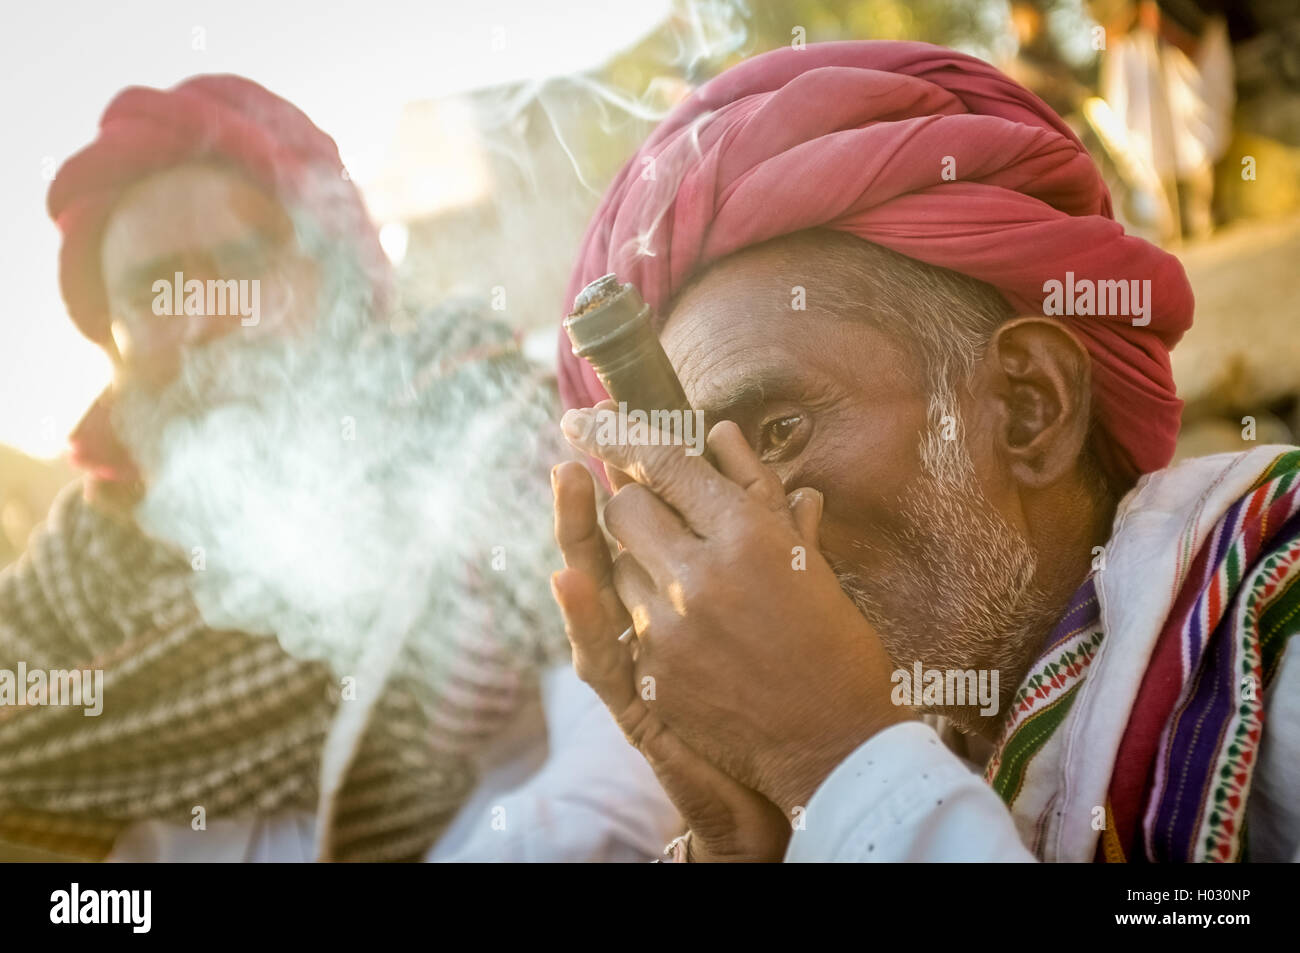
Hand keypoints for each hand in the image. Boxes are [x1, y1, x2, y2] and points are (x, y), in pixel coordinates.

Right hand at [552, 458, 790, 861]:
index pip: (649, 511)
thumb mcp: (787, 609)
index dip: (632, 462)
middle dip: (597, 483)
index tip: (621, 411)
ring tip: (566, 473)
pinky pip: (597, 655)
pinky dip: (581, 615)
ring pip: (589, 585)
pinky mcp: (634, 701)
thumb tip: (805, 493)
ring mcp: (638, 657)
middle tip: (586, 423)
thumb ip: (785, 555)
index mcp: (685, 586)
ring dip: (573, 529)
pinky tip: (569, 575)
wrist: (800, 772)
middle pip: (610, 534)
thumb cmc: (792, 686)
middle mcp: (651, 616)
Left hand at [554, 404, 911, 818]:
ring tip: (690, 589)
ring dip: (640, 566)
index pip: (664, 462)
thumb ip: (757, 494)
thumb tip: (720, 435)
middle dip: (633, 504)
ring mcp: (669, 628)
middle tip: (653, 512)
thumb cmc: (836, 647)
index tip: (586, 419)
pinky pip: (623, 624)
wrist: (837, 749)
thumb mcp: (809, 561)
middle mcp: (701, 574)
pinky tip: (688, 635)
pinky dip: (647, 619)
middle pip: (623, 507)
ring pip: (615, 566)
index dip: (619, 433)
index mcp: (748, 534)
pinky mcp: (653, 676)